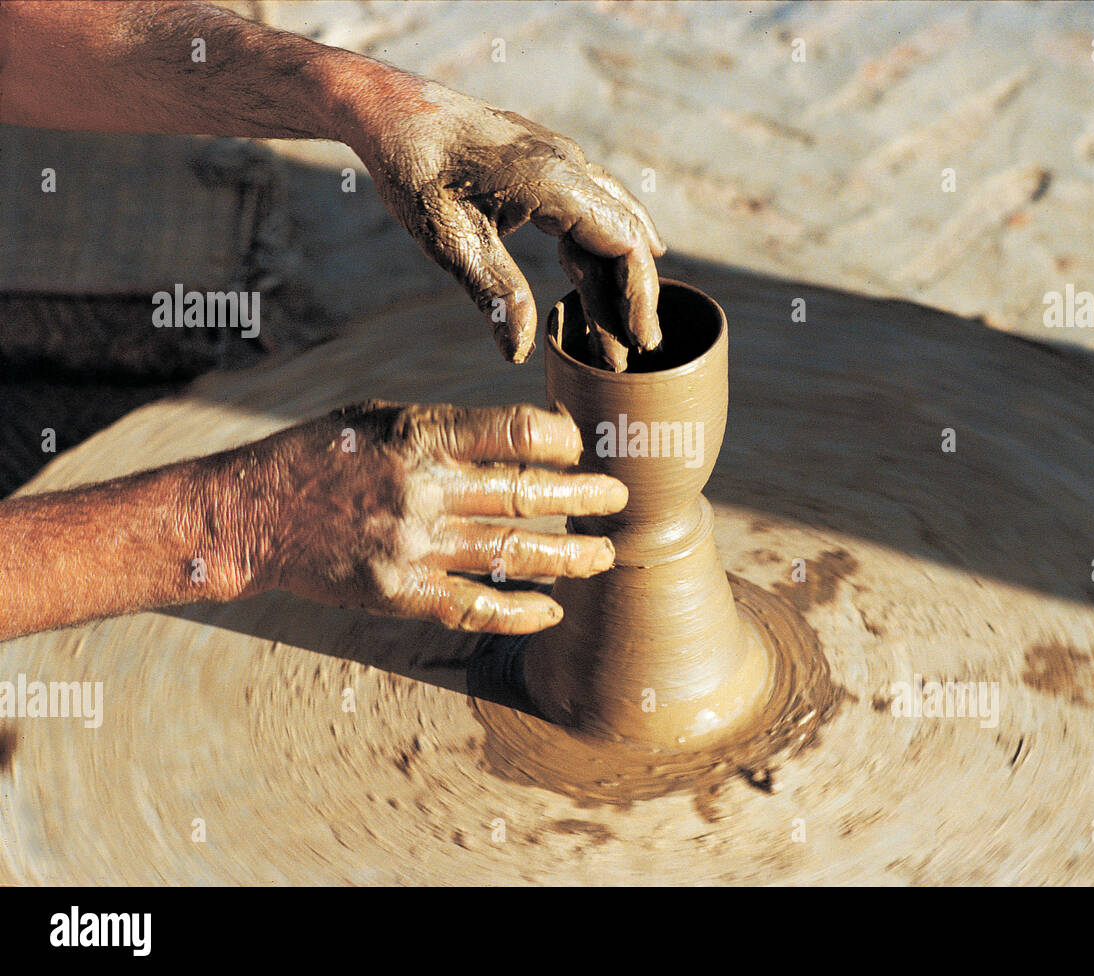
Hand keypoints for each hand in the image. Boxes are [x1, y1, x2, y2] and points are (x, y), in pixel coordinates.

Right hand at [228, 401, 625, 633]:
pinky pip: (474, 606)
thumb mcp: (382, 417)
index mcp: (420, 435)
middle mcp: (423, 490)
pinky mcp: (398, 592)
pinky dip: (519, 612)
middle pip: (529, 495)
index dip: (564, 440)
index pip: (518, 434)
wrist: (250, 514)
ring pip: (513, 554)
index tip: (580, 445)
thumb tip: (527, 439)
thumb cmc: (321, 454)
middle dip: (586, 498)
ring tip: (602, 556)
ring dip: (569, 557)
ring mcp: (412, 546)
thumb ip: (450, 429)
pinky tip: (551, 611)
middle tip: (618, 499)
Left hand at [350, 77, 665, 368]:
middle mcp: (568, 165)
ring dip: (617, 278)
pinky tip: (612, 275)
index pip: (623, 243)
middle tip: (635, 353)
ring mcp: (560, 161)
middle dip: (633, 297)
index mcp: (554, 180)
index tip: (638, 343)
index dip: (638, 297)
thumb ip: (495, 293)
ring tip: (618, 331)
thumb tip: (520, 353)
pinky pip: (591, 208)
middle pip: (625, 237)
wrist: (389, 107)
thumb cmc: (414, 167)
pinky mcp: (545, 164)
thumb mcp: (448, 239)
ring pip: (611, 223)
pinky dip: (604, 248)